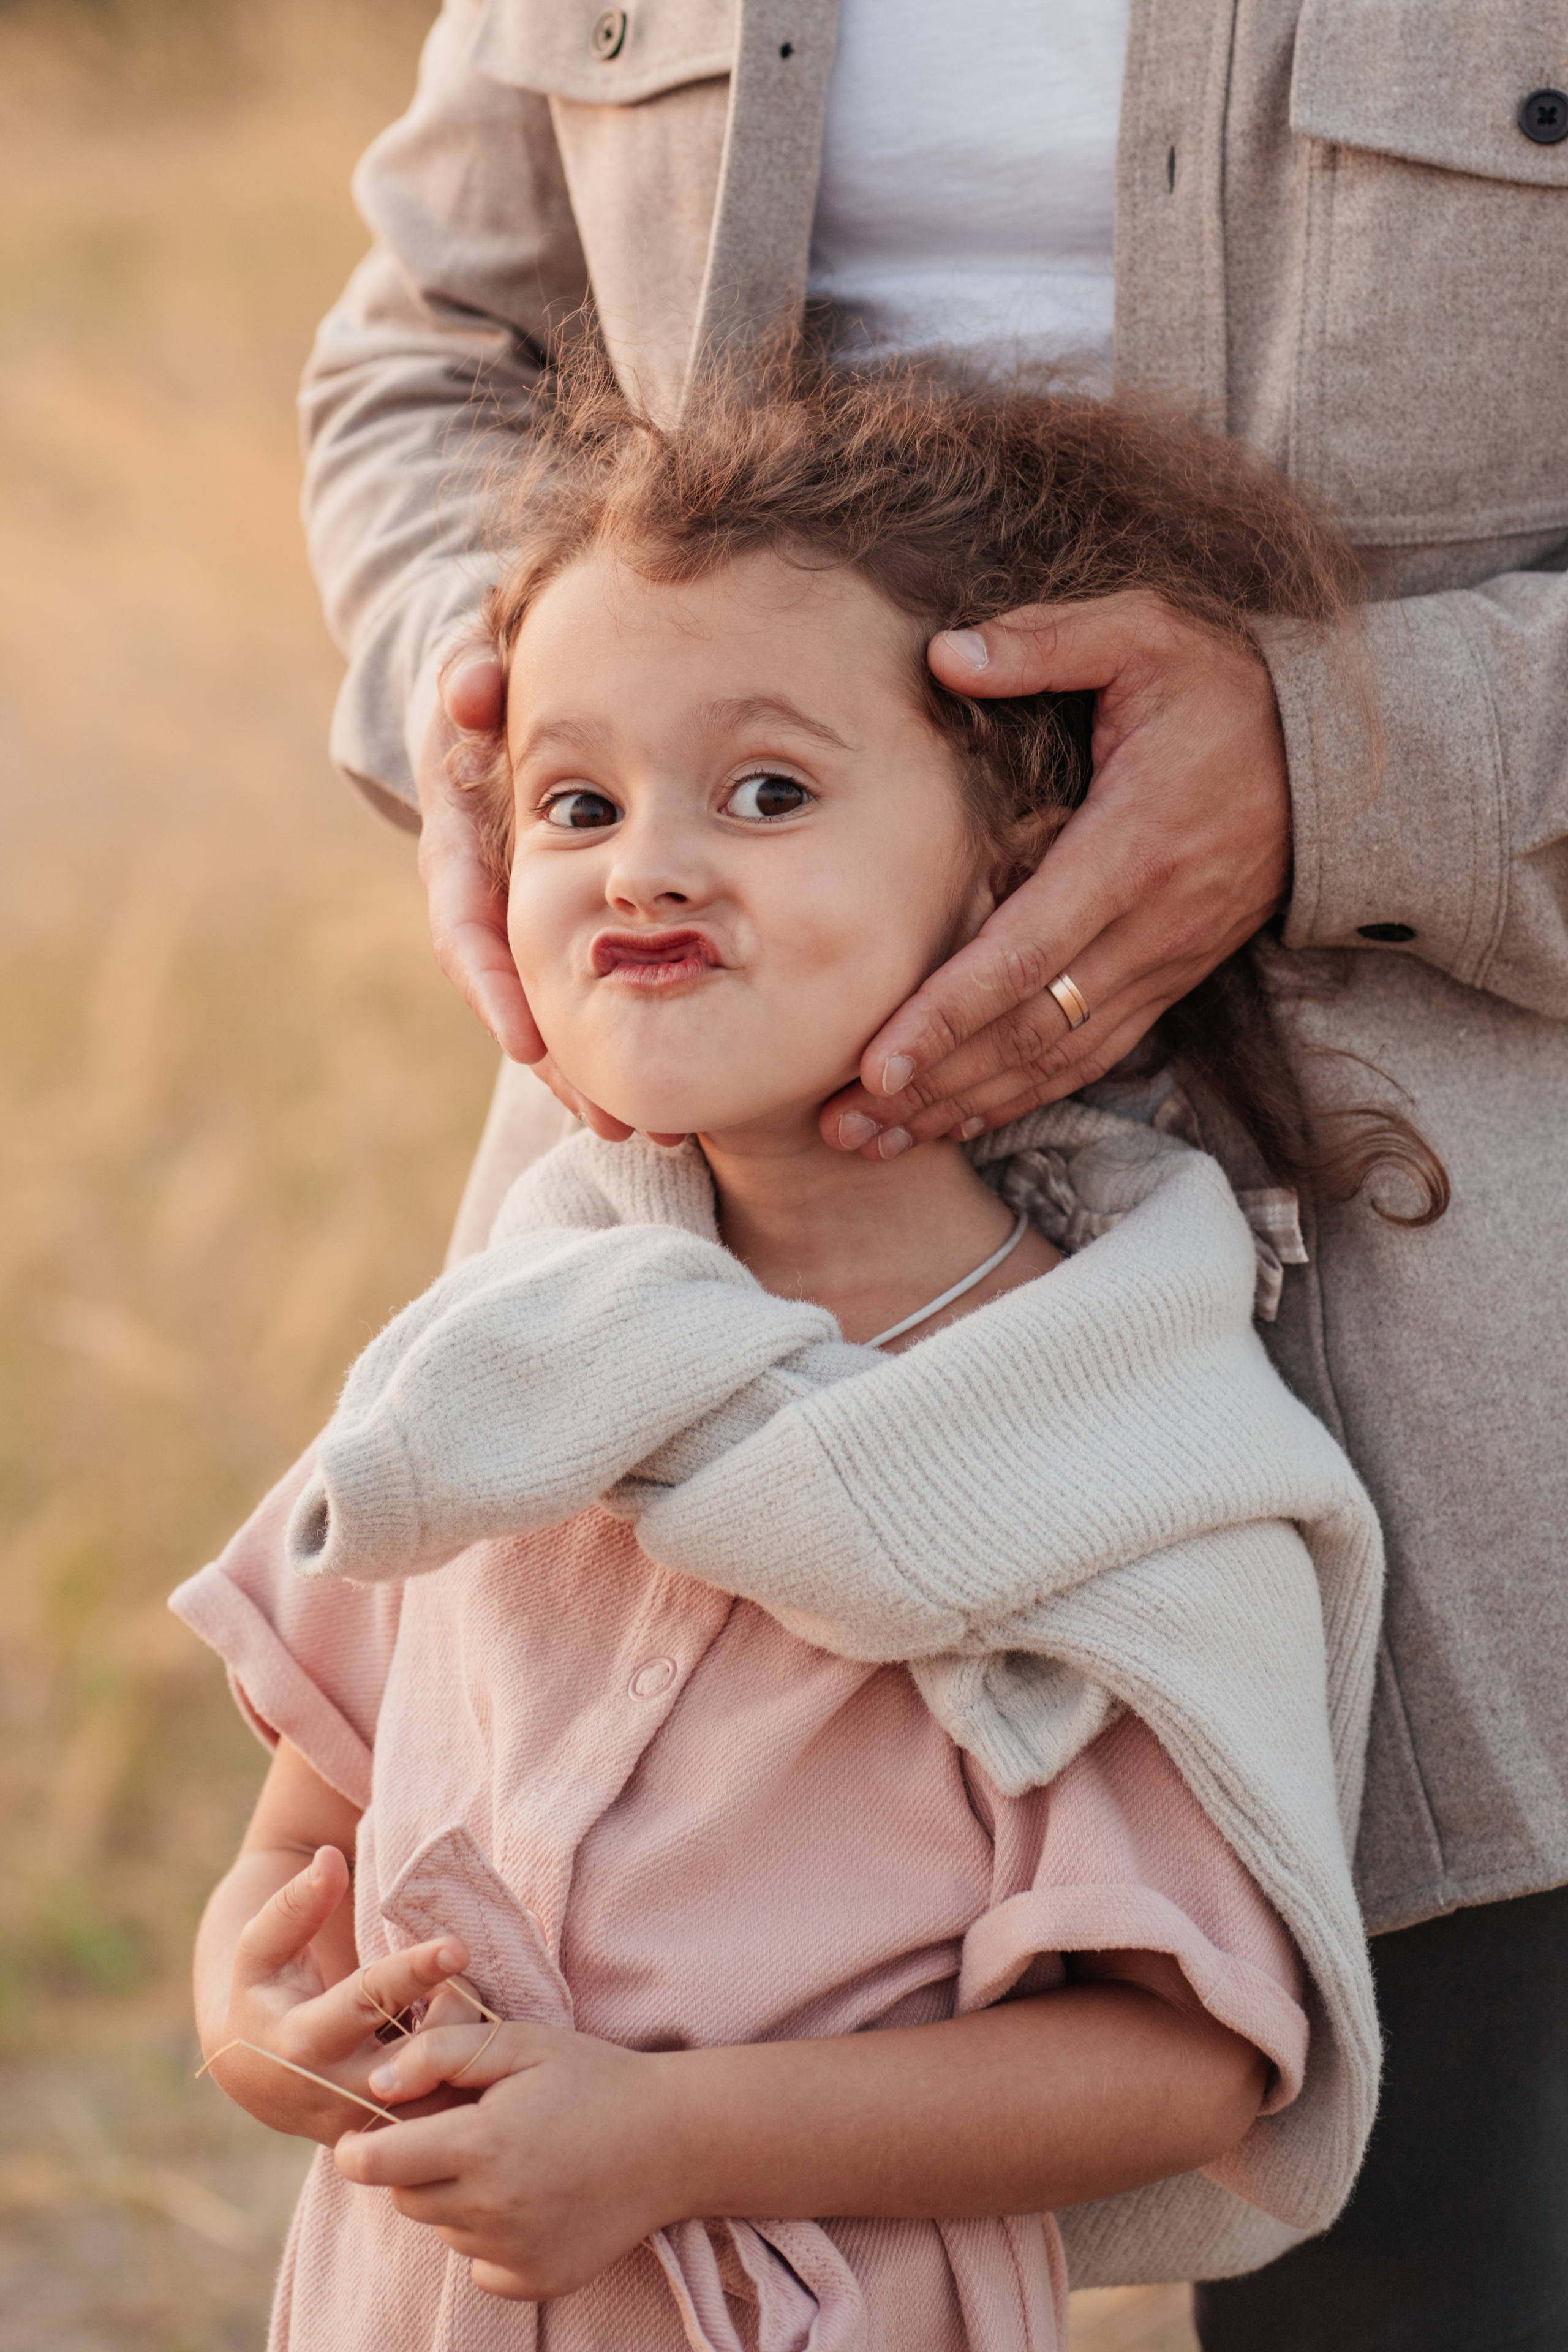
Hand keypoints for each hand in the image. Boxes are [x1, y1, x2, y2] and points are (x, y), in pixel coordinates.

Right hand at [200, 1846, 474, 2142]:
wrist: (260, 2078)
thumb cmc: (265, 1995)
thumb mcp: (260, 1951)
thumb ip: (293, 1906)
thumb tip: (328, 1859)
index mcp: (302, 2043)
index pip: (367, 2002)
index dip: (413, 1971)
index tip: (458, 1944)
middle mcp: (339, 2093)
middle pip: (417, 2057)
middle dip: (456, 2016)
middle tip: (469, 1979)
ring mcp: (373, 2125)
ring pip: (441, 2094)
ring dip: (468, 2047)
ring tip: (462, 2005)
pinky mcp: (400, 2141)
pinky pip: (451, 2116)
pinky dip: (472, 2078)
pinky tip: (471, 2041)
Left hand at [338, 2020, 674, 2300]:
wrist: (672, 2140)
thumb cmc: (592, 2078)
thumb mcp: (519, 2042)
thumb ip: (441, 2054)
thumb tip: (377, 2084)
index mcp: (480, 2146)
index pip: (374, 2163)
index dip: (358, 2146)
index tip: (363, 2134)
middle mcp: (491, 2210)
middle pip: (406, 2197)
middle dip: (415, 2165)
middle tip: (461, 2132)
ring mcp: (513, 2253)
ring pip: (444, 2229)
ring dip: (456, 2198)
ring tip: (507, 2159)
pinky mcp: (535, 2280)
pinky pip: (480, 2264)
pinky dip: (489, 2237)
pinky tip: (529, 2198)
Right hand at [418, 649, 638, 1140]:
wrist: (506, 710)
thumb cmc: (497, 684)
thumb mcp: (475, 668)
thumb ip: (468, 671)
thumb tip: (469, 686)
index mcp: (458, 852)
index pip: (464, 929)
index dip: (494, 986)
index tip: (525, 1043)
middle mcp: (492, 904)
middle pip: (520, 1003)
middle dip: (562, 1069)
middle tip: (617, 1121)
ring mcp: (535, 929)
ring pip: (563, 1021)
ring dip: (602, 1082)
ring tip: (662, 1135)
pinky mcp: (578, 941)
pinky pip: (601, 1006)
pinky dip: (631, 1050)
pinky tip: (684, 1101)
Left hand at [819, 592, 1289, 1156]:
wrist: (1341, 762)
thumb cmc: (1231, 691)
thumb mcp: (1148, 635)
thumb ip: (1047, 642)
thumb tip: (944, 655)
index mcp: (1130, 849)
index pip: (1025, 951)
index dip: (949, 1013)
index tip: (877, 1062)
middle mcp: (1148, 928)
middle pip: (1027, 1031)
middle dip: (931, 1085)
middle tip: (843, 1123)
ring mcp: (1162, 965)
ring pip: (1053, 1062)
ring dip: (962, 1108)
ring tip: (874, 1140)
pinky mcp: (1168, 982)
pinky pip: (1089, 1059)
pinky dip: (1021, 1098)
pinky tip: (955, 1121)